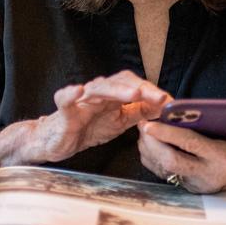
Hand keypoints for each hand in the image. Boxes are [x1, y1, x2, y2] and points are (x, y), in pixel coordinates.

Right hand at [0, 71, 169, 166]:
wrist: (54, 142)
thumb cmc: (86, 128)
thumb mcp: (118, 122)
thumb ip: (138, 113)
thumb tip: (164, 106)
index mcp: (113, 97)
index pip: (135, 86)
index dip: (153, 92)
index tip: (170, 102)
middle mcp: (98, 94)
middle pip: (120, 83)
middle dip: (141, 88)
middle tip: (159, 97)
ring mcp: (80, 101)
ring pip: (99, 89)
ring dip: (117, 89)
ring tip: (134, 93)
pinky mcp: (63, 112)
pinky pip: (65, 100)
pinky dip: (70, 94)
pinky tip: (78, 91)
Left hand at [137, 90, 225, 192]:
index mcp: (223, 159)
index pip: (191, 145)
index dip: (168, 134)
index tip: (150, 123)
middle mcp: (207, 174)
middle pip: (171, 161)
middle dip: (152, 143)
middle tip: (142, 124)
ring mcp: (196, 184)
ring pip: (164, 169)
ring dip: (149, 150)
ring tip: (143, 131)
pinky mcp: (188, 187)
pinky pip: (164, 174)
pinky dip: (153, 159)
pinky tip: (149, 144)